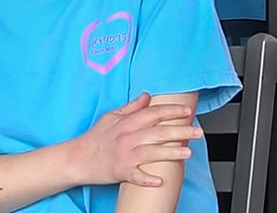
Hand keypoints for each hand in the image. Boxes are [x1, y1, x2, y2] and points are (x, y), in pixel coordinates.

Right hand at [72, 93, 199, 187]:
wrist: (79, 157)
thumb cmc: (97, 137)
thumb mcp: (112, 116)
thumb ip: (131, 106)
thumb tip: (148, 96)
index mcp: (127, 122)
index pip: (153, 113)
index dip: (171, 111)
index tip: (187, 111)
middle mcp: (128, 137)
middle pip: (158, 132)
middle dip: (180, 131)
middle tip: (198, 132)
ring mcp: (125, 155)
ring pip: (152, 153)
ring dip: (171, 153)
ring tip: (188, 152)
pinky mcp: (121, 172)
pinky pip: (137, 176)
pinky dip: (147, 178)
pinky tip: (160, 181)